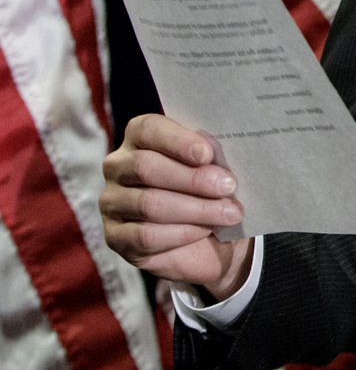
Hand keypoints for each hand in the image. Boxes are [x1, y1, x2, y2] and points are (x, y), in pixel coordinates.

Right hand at [101, 115, 253, 298]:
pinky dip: (183, 233)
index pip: (147, 130)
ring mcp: (112, 202)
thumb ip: (212, 159)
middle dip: (193, 178)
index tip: (207, 154)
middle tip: (228, 186)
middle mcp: (118, 166)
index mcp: (140, 139)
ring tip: (229, 213)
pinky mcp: (115, 237)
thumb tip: (220, 162)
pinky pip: (147, 235)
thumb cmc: (210, 190)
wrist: (205, 240)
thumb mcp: (214, 168)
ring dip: (197, 209)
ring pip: (149, 204)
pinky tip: (205, 231)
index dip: (178, 141)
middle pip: (146, 167)